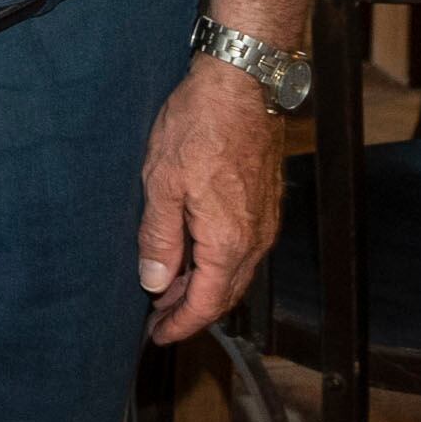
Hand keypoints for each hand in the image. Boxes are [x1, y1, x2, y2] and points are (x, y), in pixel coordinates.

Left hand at [136, 58, 285, 342]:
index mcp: (229, 241)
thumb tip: (155, 282)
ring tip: (168, 287)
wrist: (242, 84)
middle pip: (225, 292)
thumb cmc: (199, 126)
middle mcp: (255, 238)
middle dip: (191, 310)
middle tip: (157, 319)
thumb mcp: (162, 183)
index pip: (208, 303)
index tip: (158, 337)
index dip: (181, 324)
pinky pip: (242, 247)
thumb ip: (160, 237)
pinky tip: (193, 251)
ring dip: (204, 285)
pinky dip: (216, 261)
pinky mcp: (264, 201)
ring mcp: (264, 220)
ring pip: (235, 270)